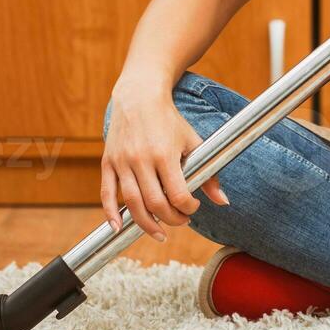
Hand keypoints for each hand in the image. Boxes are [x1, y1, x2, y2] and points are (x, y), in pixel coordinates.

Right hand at [101, 80, 229, 241]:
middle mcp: (141, 159)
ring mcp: (122, 162)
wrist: (139, 96)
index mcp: (165, 154)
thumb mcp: (193, 142)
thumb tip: (223, 202)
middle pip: (155, 204)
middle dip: (171, 219)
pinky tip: (118, 228)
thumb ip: (208, 174)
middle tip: (180, 220)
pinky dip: (110, 214)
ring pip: (132, 204)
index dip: (188, 208)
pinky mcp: (108, 162)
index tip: (193, 207)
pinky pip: (106, 193)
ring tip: (159, 233)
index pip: (177, 195)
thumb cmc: (170, 121)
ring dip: (146, 224)